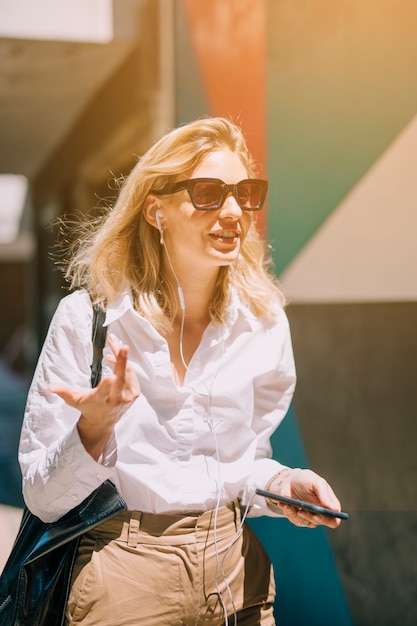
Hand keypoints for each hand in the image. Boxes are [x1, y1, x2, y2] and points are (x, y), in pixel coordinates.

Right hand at [49, 334, 139, 459]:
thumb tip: (50, 387)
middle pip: (121, 379)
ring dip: (121, 356)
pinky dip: (124, 364)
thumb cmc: (88, 407)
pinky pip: (131, 374)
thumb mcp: (74, 400)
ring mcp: (127, 397)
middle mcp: (116, 400)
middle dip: (122, 362)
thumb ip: (63, 392)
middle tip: (123, 346)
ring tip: (113, 342)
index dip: (106, 386)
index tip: (111, 376)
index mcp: (99, 401)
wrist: (102, 421)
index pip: (103, 394)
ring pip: (127, 372)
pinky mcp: (134, 393)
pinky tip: (114, 357)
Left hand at [265, 468, 341, 528]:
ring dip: (296, 514)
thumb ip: (325, 494)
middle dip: (309, 517)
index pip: (334, 520)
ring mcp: (309, 516)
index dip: (328, 520)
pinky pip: (295, 520)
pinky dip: (288, 512)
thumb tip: (334, 509)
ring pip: (305, 522)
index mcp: (329, 505)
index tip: (318, 515)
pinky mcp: (298, 517)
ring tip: (288, 504)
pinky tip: (283, 504)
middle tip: (301, 511)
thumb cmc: (306, 479)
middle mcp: (321, 513)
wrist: (289, 479)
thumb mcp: (317, 482)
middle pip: (319, 523)